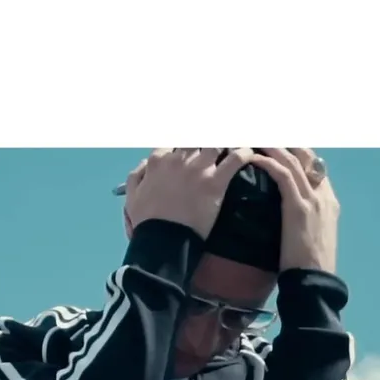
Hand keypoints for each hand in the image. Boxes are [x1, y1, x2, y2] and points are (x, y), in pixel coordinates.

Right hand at [123, 148, 253, 239]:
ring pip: (217, 143)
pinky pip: (236, 159)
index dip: (183, 144)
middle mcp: (178, 160)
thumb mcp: (132, 196)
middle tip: (214, 146)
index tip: (191, 148)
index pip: (174, 141)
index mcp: (158, 161)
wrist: (163, 241)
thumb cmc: (146, 221)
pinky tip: (248, 153)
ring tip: (232, 146)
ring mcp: (198, 170)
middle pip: (196, 138)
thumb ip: (137, 175)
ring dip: (225, 144)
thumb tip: (146, 162)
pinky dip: (244, 153)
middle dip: (204, 140)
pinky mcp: (215, 183)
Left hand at [248, 148, 340, 272]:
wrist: (315, 281)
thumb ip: (303, 214)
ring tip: (256, 137)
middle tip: (264, 134)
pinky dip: (268, 162)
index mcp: (328, 199)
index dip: (296, 149)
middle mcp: (324, 194)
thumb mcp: (311, 233)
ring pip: (293, 160)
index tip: (277, 141)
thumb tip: (286, 206)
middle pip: (306, 155)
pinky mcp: (299, 207)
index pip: (313, 164)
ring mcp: (314, 199)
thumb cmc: (308, 263)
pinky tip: (254, 157)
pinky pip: (283, 176)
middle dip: (285, 141)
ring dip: (273, 145)